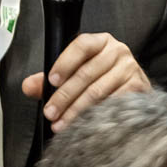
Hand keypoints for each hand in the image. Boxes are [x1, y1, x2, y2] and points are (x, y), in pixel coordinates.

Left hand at [21, 33, 149, 131]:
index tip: (51, 81)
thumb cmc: (102, 78)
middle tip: (51, 113)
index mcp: (100, 42)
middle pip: (86, 73)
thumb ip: (50, 79)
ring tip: (62, 124)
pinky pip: (114, 103)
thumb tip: (28, 86)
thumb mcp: (75, 73)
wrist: (135, 90)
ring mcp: (130, 69)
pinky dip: (97, 116)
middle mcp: (117, 51)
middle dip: (65, 96)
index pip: (81, 45)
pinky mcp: (139, 87)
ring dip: (76, 110)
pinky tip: (85, 125)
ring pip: (98, 91)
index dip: (64, 63)